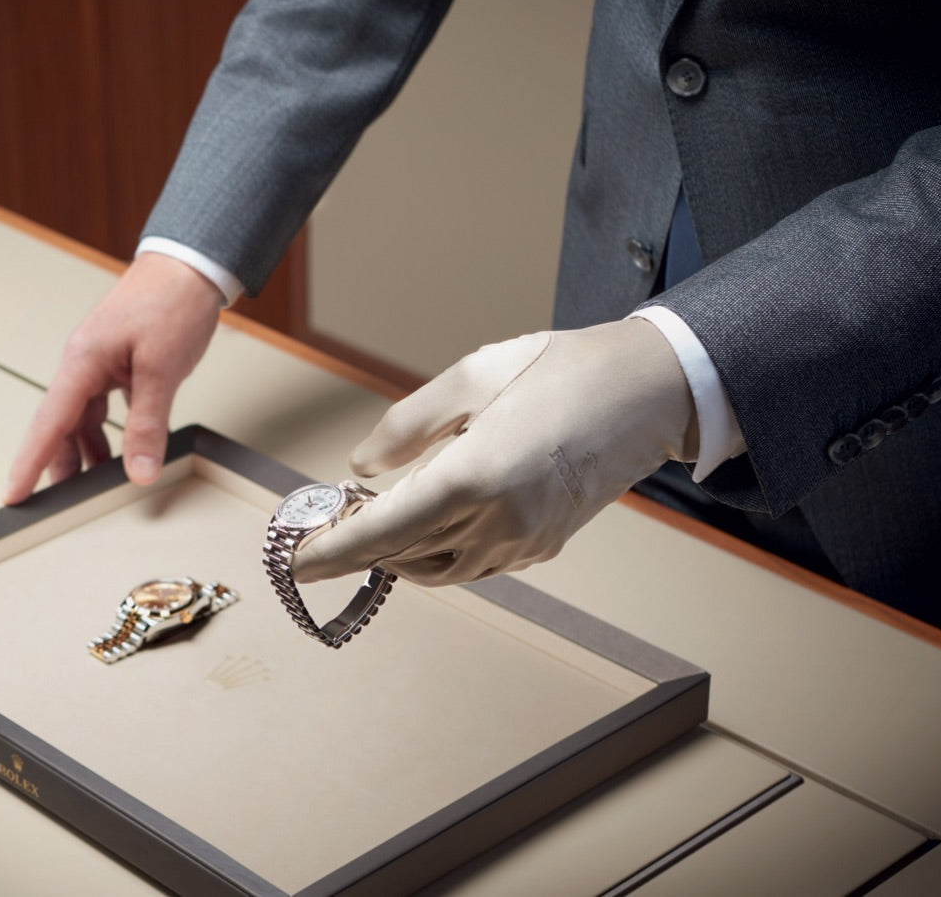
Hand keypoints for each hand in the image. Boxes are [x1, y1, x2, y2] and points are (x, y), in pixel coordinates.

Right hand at [3, 253, 222, 504]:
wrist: (190, 265)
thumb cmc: (171, 303)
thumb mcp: (162, 370)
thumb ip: (147, 425)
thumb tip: (138, 471)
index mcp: (82, 362)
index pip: (48, 423)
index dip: (29, 463)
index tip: (13, 495)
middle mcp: (83, 364)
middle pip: (60, 426)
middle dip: (57, 465)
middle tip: (59, 506)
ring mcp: (99, 364)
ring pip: (82, 420)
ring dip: (86, 452)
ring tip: (94, 486)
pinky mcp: (118, 364)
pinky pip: (103, 408)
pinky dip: (109, 434)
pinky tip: (120, 453)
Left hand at [292, 318, 696, 585]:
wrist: (647, 390)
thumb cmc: (558, 370)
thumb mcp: (469, 379)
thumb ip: (405, 427)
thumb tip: (361, 468)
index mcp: (474, 478)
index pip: (382, 532)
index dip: (331, 552)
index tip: (292, 563)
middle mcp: (498, 522)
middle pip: (402, 555)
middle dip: (354, 549)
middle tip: (317, 531)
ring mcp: (524, 541)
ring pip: (437, 570)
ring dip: (394, 556)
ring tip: (363, 526)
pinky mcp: (543, 546)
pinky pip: (473, 564)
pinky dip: (435, 554)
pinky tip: (419, 528)